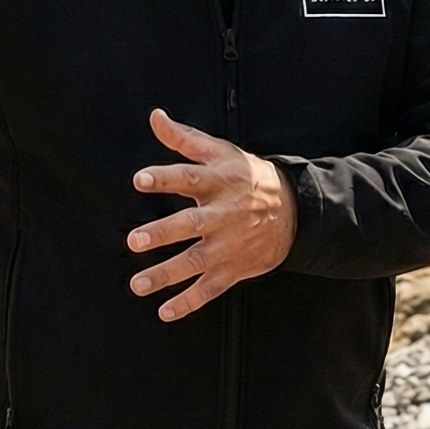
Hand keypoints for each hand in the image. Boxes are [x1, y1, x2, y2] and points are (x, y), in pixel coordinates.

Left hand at [127, 109, 295, 322]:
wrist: (294, 211)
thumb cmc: (248, 177)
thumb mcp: (221, 152)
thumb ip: (184, 138)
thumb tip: (155, 117)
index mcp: (220, 182)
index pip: (189, 177)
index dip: (165, 178)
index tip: (140, 180)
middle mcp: (224, 214)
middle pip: (192, 225)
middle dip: (163, 233)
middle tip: (135, 240)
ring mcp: (230, 244)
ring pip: (197, 261)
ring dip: (166, 274)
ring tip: (138, 284)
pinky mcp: (235, 268)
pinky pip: (211, 288)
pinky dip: (189, 302)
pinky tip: (165, 311)